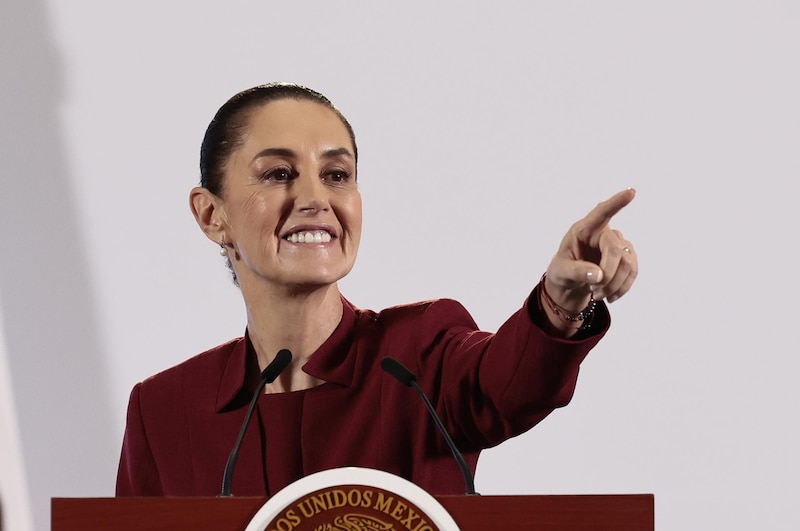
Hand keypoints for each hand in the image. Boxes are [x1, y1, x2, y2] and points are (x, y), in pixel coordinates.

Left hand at [545, 188, 637, 313]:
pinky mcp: (626, 257)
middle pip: (615, 249)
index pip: (600, 213)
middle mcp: (602, 233)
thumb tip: (599, 275)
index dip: (616, 203)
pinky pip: (633, 272)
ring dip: (614, 285)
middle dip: (608, 274)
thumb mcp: (561, 273)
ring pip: (627, 263)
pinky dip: (622, 287)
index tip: (631, 192)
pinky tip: (610, 296)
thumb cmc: (562, 271)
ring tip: (598, 295)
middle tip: (595, 292)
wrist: (570, 283)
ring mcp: (617, 244)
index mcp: (583, 230)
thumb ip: (577, 272)